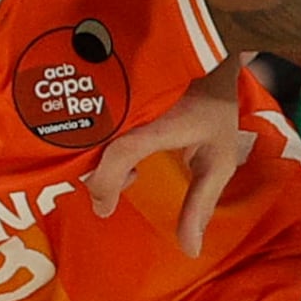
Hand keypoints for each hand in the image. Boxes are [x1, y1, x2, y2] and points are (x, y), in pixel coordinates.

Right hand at [85, 67, 254, 252]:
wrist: (205, 50)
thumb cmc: (215, 109)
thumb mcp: (218, 159)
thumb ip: (200, 203)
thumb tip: (189, 250)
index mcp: (156, 122)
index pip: (120, 152)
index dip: (106, 184)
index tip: (105, 209)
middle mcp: (128, 103)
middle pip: (91, 147)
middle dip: (100, 175)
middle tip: (129, 178)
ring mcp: (113, 89)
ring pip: (82, 131)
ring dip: (96, 156)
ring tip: (127, 162)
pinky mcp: (104, 82)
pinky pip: (84, 115)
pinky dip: (91, 138)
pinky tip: (113, 142)